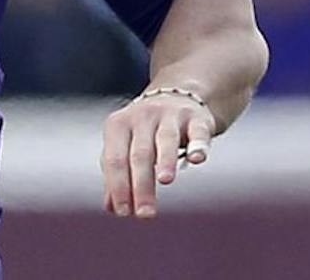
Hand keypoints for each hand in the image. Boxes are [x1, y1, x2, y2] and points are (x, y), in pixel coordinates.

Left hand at [100, 89, 214, 218]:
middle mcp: (143, 116)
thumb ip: (117, 174)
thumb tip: (111, 206)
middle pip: (140, 154)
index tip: (123, 212)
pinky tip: (196, 158)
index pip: (114, 158)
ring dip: (165, 160)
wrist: (176, 96)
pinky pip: (198, 132)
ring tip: (165, 181)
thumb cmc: (145, 131)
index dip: (118, 186)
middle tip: (144, 214)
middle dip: (141, 186)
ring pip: (166, 139)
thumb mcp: (125, 146)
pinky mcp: (196, 118)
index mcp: (118, 124)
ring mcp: (170, 115)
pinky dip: (197, 144)